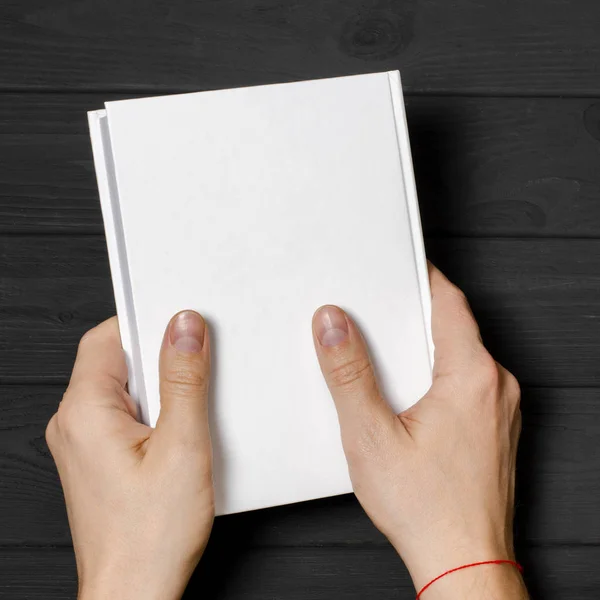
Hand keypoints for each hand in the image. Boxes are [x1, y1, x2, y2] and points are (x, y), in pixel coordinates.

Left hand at [46, 311, 213, 599]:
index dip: (146, 322)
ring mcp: (84, 443)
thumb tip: (184, 328)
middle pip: (117, 362)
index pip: (107, 337)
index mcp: (84, 412)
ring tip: (190, 410)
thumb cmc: (150, 535)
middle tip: (196, 369)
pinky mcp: (99, 459)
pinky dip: (155, 412)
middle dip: (160, 358)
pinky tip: (180, 432)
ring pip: (125, 389)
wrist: (135, 594)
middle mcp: (75, 424)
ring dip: (161, 388)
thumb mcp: (182, 445)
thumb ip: (184, 379)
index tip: (180, 321)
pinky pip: (125, 415)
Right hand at [312, 264, 526, 598]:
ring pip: (459, 356)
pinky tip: (408, 396)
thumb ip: (348, 374)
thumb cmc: (427, 509)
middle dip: (412, 315)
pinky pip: (467, 382)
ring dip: (423, 347)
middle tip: (377, 312)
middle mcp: (495, 387)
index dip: (421, 276)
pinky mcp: (494, 427)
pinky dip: (437, 374)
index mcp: (472, 377)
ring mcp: (499, 409)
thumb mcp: (371, 436)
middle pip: (453, 327)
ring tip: (385, 357)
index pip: (449, 302)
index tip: (399, 263)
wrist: (463, 563)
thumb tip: (333, 325)